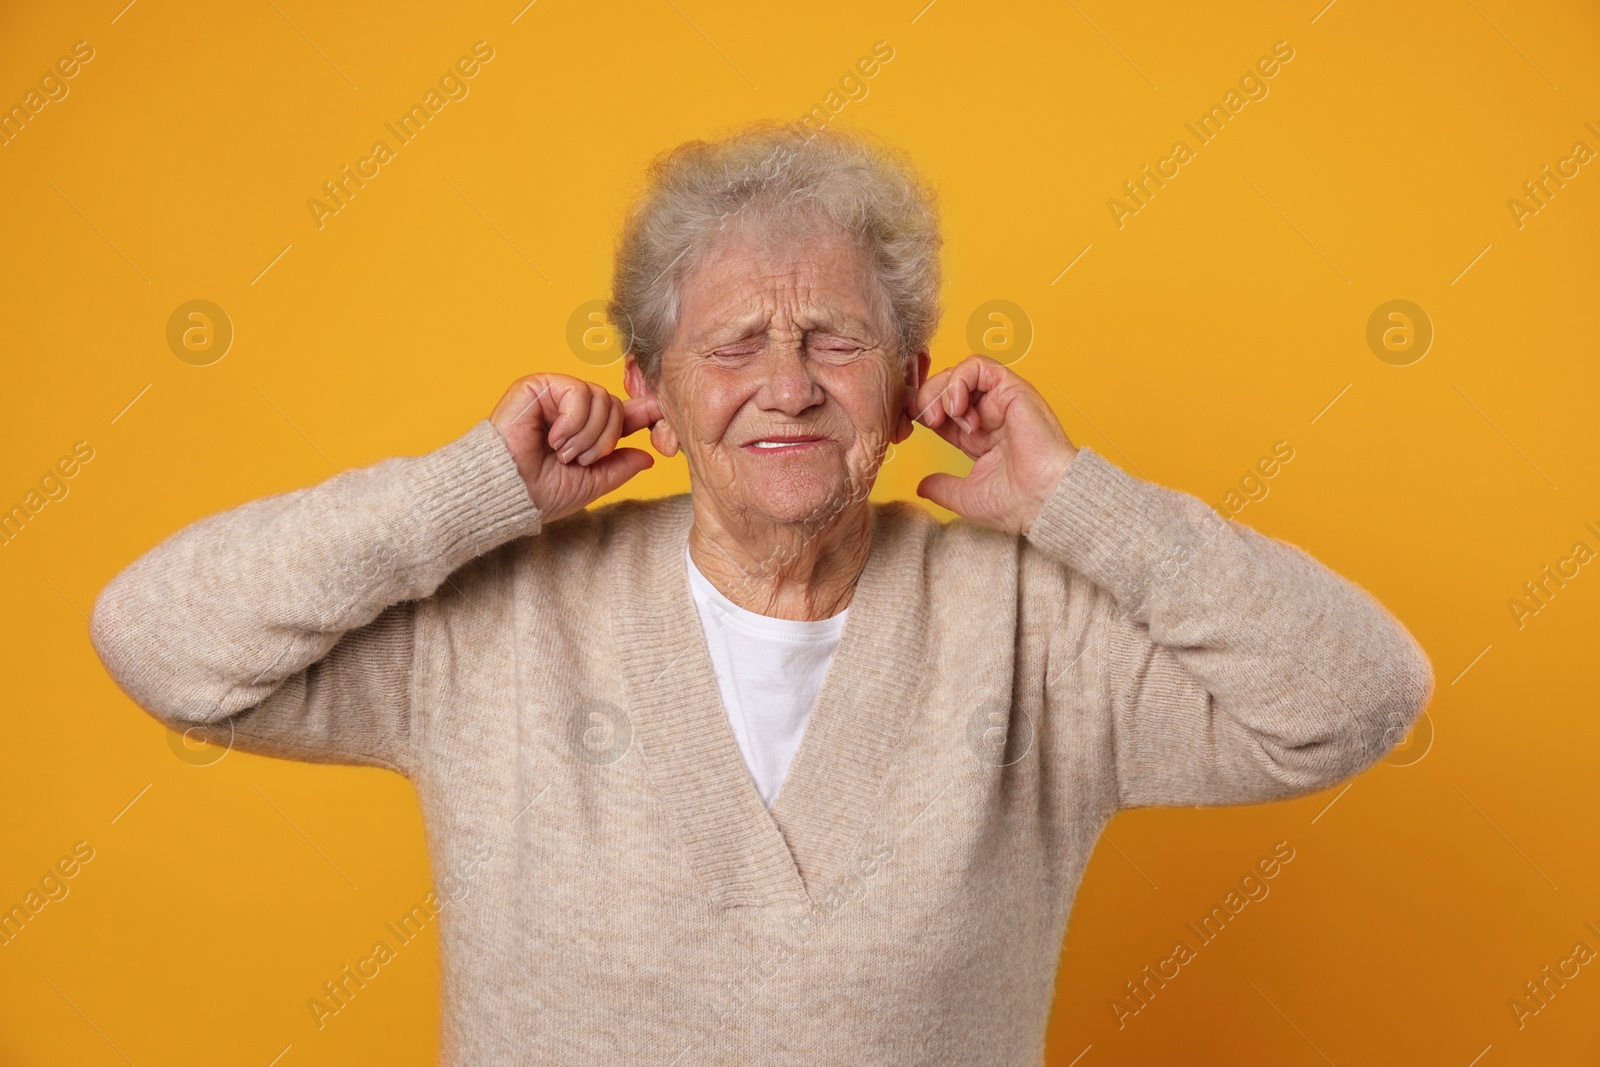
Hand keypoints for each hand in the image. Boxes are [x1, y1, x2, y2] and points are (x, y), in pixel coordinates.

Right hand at [488, 373, 661, 523]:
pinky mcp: (538, 385)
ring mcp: (554, 394)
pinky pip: (578, 393)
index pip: (618, 413)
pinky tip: (553, 439)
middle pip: (614, 405)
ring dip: (587, 435)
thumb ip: (620, 467)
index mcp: (582, 430)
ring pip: (601, 398)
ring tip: (563, 453)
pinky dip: (572, 423)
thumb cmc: (540, 492)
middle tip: (580, 460)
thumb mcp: (592, 483)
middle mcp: (569, 409)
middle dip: (605, 439)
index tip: (660, 409)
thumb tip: (648, 456)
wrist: (509, 493)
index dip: (641, 412)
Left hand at [911, 355, 1077, 534]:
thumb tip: (921, 486)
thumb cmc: (1016, 504)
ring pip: (960, 372)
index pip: (942, 411)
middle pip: (947, 387)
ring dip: (942, 390)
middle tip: (924, 421)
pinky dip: (959, 380)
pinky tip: (957, 407)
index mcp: (979, 438)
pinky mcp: (1012, 389)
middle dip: (926, 398)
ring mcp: (1002, 401)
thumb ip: (942, 488)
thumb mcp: (965, 497)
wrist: (1043, 501)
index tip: (906, 426)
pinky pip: (978, 365)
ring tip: (942, 416)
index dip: (921, 411)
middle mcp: (990, 416)